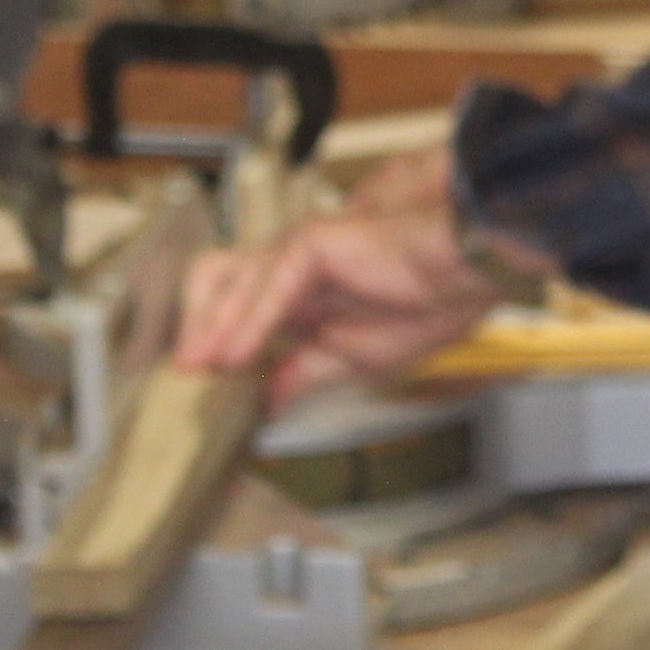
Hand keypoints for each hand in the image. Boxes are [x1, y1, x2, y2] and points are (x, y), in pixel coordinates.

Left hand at [169, 149, 533, 408]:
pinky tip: (233, 356)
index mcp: (300, 296)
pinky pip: (268, 289)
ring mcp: (296, 252)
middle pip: (214, 282)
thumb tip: (267, 403)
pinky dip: (246, 325)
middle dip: (192, 325)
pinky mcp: (310, 246)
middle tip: (183, 375)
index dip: (213, 347)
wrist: (465, 277)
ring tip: (196, 369)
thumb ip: (302, 373)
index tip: (201, 394)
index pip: (237, 315)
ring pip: (227, 280)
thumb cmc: (428, 303)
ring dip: (207, 327)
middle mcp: (289, 270)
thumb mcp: (353, 359)